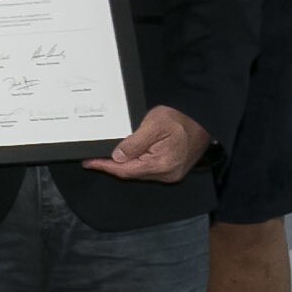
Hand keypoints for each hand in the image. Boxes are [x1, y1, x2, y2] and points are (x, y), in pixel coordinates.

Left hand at [86, 103, 211, 183]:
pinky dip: (136, 164)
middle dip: (112, 167)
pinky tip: (126, 157)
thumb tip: (117, 156)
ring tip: (106, 157)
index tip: (89, 163)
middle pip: (132, 174)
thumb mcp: (153, 124)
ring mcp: (171, 173)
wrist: (202, 119)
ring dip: (123, 166)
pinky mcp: (173, 169)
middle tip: (93, 159)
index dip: (105, 167)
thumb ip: (134, 143)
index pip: (126, 171)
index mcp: (162, 164)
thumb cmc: (180, 118)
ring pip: (139, 172)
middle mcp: (168, 174)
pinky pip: (148, 170)